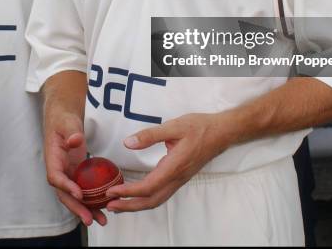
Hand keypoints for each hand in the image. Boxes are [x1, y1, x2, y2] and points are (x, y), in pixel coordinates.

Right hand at [43, 112, 107, 226]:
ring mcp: (67, 174)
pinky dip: (92, 200)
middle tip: (90, 219)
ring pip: (74, 196)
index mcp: (52, 159)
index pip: (55, 177)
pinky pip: (83, 190)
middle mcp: (58, 170)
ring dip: (86, 209)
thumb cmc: (64, 119)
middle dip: (77, 208)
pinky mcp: (76, 174)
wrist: (64, 119)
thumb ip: (71, 132)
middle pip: (64, 194)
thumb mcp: (67, 123)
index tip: (79, 194)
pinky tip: (104, 207)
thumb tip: (75, 141)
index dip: (66, 187)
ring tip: (101, 220)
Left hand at [105, 113, 230, 211]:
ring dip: (137, 204)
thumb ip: (150, 135)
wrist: (222, 132)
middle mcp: (177, 177)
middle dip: (129, 205)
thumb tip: (128, 143)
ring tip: (119, 203)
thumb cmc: (200, 127)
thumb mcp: (174, 126)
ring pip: (157, 199)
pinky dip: (146, 198)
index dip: (128, 192)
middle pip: (151, 200)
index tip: (112, 191)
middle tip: (109, 205)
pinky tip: (138, 193)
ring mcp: (180, 179)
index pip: (148, 187)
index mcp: (174, 166)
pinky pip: (162, 193)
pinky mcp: (180, 177)